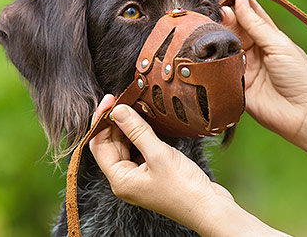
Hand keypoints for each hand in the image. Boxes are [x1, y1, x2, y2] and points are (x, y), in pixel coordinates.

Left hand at [90, 95, 290, 236]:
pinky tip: (145, 122)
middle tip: (122, 99)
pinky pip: (137, 149)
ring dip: (126, 127)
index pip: (99, 146)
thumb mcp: (158, 154)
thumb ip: (136, 131)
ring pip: (124, 145)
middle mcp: (124, 179)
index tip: (110, 101)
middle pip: (110, 144)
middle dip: (114, 122)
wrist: (208, 207)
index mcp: (120, 179)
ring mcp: (137, 176)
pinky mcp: (150, 171)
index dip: (101, 121)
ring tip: (133, 107)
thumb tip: (117, 110)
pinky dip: (138, 134)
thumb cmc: (184, 188)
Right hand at [218, 0, 306, 170]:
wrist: (301, 113)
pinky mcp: (233, 84)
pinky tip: (202, 50)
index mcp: (267, 37)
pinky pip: (218, 69)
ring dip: (214, 35)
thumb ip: (257, 25)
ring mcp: (241, 66)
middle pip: (233, 27)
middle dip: (222, 15)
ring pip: (223, 46)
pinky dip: (210, 60)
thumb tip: (240, 0)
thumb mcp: (279, 45)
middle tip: (212, 8)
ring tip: (205, 24)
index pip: (249, 12)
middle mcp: (252, 49)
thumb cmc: (298, 76)